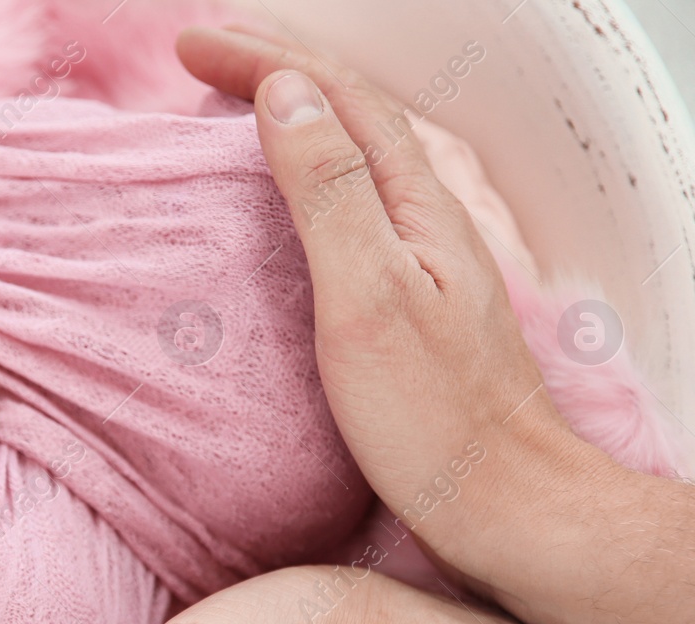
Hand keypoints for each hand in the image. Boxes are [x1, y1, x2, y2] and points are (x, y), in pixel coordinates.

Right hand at [174, 24, 610, 582]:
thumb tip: (286, 95)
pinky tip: (290, 201)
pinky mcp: (416, 301)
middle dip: (275, 70)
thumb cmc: (434, 420)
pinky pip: (353, 204)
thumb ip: (326, 193)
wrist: (507, 504)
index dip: (262, 59)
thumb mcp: (366, 299)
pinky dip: (308, 175)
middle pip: (351, 111)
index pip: (337, 96)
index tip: (187, 46)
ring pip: (353, 154)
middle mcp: (429, 218)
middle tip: (201, 59)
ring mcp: (427, 259)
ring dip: (293, 115)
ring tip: (235, 107)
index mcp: (416, 205)